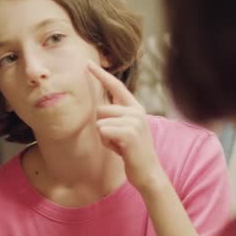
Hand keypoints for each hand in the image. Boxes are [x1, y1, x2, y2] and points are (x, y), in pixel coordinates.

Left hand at [87, 60, 166, 193]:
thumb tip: (98, 107)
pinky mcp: (129, 132)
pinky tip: (120, 149)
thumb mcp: (124, 129)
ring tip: (119, 145)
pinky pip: (103, 131)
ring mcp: (134, 120)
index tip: (87, 63)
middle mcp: (136, 110)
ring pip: (100, 122)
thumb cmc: (131, 152)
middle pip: (101, 109)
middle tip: (117, 141)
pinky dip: (106, 142)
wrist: (148, 172)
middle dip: (102, 127)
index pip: (116, 86)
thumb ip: (115, 116)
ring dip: (104, 137)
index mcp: (135, 107)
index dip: (101, 74)